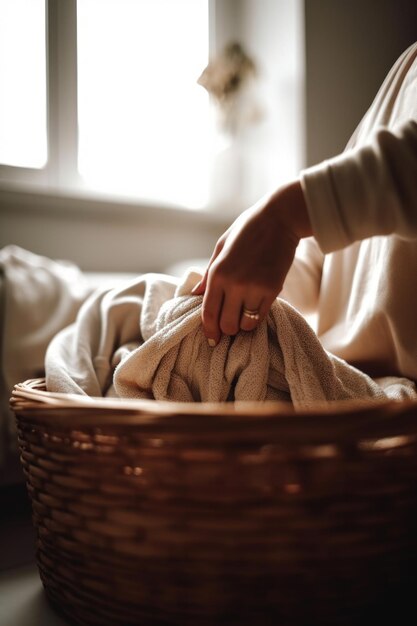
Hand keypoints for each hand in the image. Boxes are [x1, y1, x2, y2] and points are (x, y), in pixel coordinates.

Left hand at [192, 180, 311, 344]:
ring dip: (242, 325)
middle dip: (226, 329)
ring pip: (245, 325)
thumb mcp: (221, 247)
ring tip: (242, 317)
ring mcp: (255, 288)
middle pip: (227, 324)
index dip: (209, 330)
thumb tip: (195, 294)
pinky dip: (256, 318)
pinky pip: (261, 316)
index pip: (209, 313)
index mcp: (218, 273)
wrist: (280, 219)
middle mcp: (235, 284)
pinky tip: (254, 311)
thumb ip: (208, 273)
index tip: (212, 338)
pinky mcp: (273, 289)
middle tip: (228, 326)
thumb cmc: (246, 230)